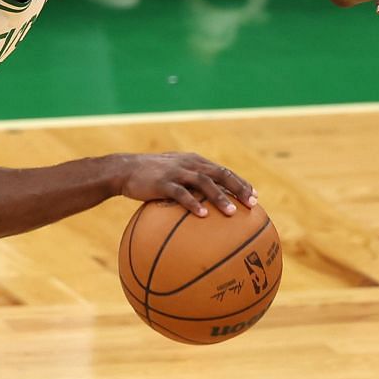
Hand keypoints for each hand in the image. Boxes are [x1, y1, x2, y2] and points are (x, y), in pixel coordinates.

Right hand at [113, 152, 256, 216]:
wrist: (124, 170)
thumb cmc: (150, 178)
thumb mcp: (173, 176)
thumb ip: (189, 187)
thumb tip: (206, 208)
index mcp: (195, 162)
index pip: (223, 171)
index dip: (240, 183)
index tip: (255, 196)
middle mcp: (189, 164)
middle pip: (220, 174)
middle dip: (239, 188)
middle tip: (252, 204)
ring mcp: (176, 172)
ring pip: (204, 182)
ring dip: (220, 197)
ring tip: (232, 212)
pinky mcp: (162, 183)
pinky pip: (181, 194)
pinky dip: (193, 204)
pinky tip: (203, 215)